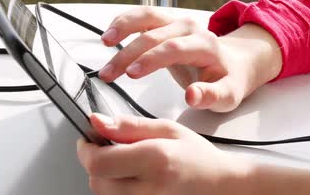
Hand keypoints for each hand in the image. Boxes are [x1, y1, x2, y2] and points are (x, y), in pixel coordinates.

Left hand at [77, 114, 247, 194]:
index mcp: (155, 160)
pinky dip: (118, 189)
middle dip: (96, 162)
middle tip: (109, 149)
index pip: (98, 162)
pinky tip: (134, 178)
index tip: (89, 139)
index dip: (86, 150)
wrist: (223, 186)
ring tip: (128, 165)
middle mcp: (151, 188)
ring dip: (107, 176)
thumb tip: (98, 121)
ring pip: (104, 193)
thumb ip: (128, 125)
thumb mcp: (166, 129)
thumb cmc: (199, 158)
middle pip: (96, 180)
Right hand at [98, 6, 280, 111]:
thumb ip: (210, 97)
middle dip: (127, 54)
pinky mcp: (163, 22)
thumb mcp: (227, 96)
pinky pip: (141, 16)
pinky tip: (110, 34)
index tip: (131, 73)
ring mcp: (175, 22)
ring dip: (122, 27)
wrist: (231, 63)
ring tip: (105, 42)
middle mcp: (189, 28)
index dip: (151, 59)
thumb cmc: (226, 80)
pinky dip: (123, 22)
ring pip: (145, 16)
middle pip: (153, 35)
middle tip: (109, 74)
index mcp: (205, 45)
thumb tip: (191, 96)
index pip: (173, 48)